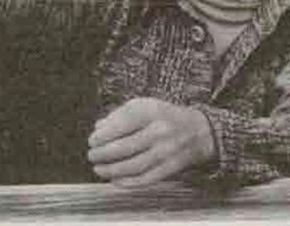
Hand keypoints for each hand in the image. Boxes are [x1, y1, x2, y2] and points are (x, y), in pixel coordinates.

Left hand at [87, 97, 214, 187]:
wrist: (198, 131)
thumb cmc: (163, 117)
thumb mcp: (144, 106)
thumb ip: (120, 115)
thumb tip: (98, 128)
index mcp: (151, 111)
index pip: (121, 124)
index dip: (103, 135)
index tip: (92, 140)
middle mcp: (160, 131)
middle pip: (125, 147)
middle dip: (103, 154)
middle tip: (91, 155)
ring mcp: (166, 151)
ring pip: (133, 166)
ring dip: (112, 170)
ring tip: (98, 169)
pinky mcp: (170, 168)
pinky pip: (145, 179)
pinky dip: (127, 182)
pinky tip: (114, 180)